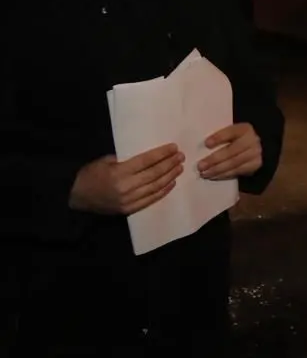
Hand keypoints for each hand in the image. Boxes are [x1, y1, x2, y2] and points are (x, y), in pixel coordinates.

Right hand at [69, 144, 183, 215]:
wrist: (76, 196)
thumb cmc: (90, 174)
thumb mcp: (104, 161)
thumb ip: (125, 159)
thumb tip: (147, 157)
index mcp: (118, 172)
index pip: (146, 161)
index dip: (162, 154)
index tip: (173, 148)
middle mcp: (126, 187)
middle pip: (154, 174)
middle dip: (169, 164)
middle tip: (181, 156)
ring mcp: (128, 200)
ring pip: (155, 187)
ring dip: (170, 177)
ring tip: (179, 168)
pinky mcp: (129, 209)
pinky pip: (150, 200)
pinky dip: (163, 191)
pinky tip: (171, 183)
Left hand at [198, 123, 262, 180]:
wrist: (253, 147)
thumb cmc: (235, 139)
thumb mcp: (230, 133)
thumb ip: (219, 137)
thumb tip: (200, 146)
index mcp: (244, 129)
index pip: (231, 132)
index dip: (219, 137)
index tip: (206, 144)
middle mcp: (252, 140)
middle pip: (232, 150)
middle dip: (214, 159)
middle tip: (200, 166)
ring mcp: (255, 154)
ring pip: (234, 163)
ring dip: (217, 169)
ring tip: (204, 173)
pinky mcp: (255, 165)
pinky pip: (237, 171)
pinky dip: (224, 174)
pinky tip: (213, 176)